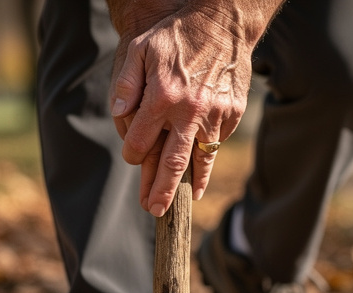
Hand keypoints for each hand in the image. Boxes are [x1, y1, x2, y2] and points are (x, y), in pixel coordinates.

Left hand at [110, 7, 251, 216]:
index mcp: (161, 98)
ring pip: (200, 159)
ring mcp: (214, 115)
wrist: (224, 22)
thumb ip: (127, 83)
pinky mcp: (232, 113)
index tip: (133, 160)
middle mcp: (188, 112)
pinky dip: (207, 156)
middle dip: (161, 190)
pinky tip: (200, 168)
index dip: (133, 155)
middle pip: (172, 163)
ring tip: (184, 201)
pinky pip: (217, 141)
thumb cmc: (176, 34)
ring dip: (190, 183)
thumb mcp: (141, 50)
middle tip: (154, 211)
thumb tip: (120, 115)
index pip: (141, 143)